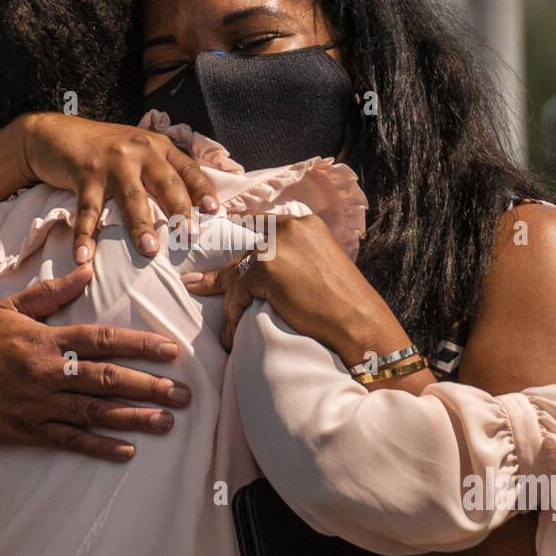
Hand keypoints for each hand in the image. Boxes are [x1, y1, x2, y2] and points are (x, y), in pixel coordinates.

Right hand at [0, 264, 190, 462]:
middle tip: (185, 393)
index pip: (102, 340)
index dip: (139, 345)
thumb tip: (86, 272)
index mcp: (45, 341)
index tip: (171, 350)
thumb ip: (50, 293)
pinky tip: (127, 451)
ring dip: (135, 417)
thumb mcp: (7, 308)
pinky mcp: (28, 431)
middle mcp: (46, 374)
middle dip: (151, 386)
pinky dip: (99, 447)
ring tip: (168, 421)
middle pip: (108, 379)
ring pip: (96, 412)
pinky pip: (70, 441)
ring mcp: (39, 406)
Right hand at [18, 112, 218, 262]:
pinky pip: (87, 210)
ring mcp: (112, 162)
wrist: (59, 133)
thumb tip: (193, 207)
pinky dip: (85, 235)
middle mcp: (139, 151)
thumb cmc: (106, 149)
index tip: (213, 210)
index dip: (202, 189)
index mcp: (159, 147)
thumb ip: (163, 170)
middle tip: (189, 235)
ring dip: (141, 225)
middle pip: (165, 183)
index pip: (188, 169)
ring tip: (150, 250)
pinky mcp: (85, 174)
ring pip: (131, 198)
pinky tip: (84, 256)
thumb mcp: (140, 150)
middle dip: (179, 210)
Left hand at [184, 213, 405, 365]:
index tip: (216, 244)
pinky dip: (232, 314)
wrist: (358, 321)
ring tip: (226, 331)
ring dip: (229, 303)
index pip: (258, 225)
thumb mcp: (320, 267)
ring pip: (236, 273)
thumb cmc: (344, 304)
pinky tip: (233, 333)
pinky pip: (236, 292)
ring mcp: (276, 245)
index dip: (236, 237)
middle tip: (197, 285)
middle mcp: (289, 226)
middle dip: (222, 275)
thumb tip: (261, 272)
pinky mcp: (266, 268)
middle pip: (243, 250)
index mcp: (305, 222)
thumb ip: (293, 258)